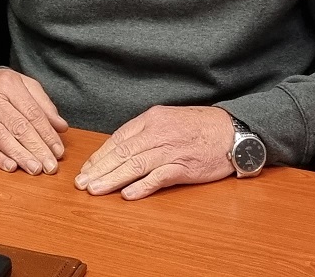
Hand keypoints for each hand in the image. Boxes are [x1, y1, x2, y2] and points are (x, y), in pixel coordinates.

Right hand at [0, 68, 68, 174]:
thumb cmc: (0, 86)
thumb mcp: (24, 85)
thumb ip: (44, 104)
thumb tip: (61, 127)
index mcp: (9, 85)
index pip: (33, 113)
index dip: (47, 134)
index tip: (59, 151)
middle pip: (19, 127)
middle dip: (37, 149)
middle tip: (50, 166)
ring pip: (2, 138)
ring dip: (20, 156)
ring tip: (35, 169)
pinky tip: (11, 167)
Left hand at [75, 105, 234, 199]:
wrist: (232, 130)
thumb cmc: (200, 127)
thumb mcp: (168, 120)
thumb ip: (145, 133)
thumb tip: (120, 149)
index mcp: (151, 119)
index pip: (118, 139)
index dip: (99, 156)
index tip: (86, 169)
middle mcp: (158, 132)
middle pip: (122, 153)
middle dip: (99, 169)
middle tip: (81, 184)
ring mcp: (171, 150)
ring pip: (135, 165)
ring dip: (112, 179)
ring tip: (96, 190)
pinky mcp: (185, 166)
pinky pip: (160, 177)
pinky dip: (143, 186)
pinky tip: (128, 195)